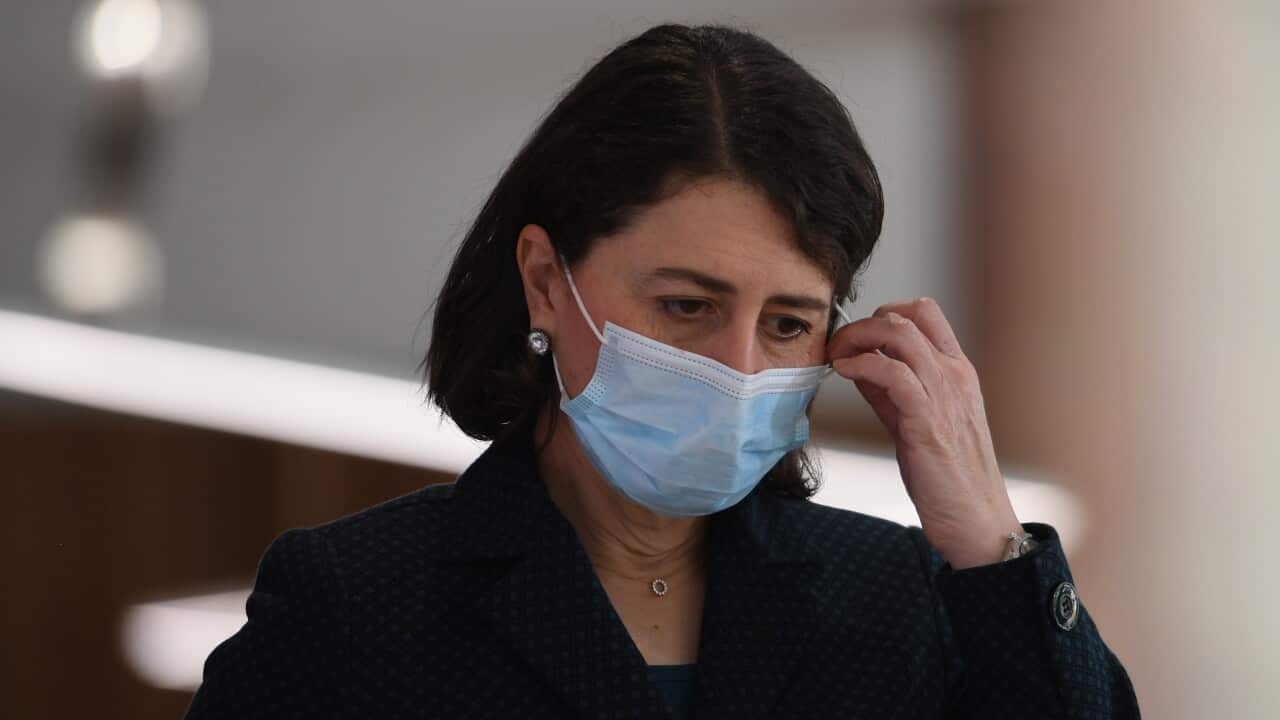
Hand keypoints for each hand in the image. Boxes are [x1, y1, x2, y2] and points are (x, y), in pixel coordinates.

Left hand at [827, 297, 1022, 569]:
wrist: (976, 518)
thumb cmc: (951, 475)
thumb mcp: (919, 421)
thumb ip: (892, 392)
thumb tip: (861, 367)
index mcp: (957, 372)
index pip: (926, 314)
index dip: (886, 312)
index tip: (859, 335)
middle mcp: (954, 375)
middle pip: (910, 313)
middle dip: (865, 320)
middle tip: (840, 343)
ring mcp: (943, 393)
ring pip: (900, 333)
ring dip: (858, 336)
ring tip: (837, 354)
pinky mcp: (926, 417)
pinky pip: (891, 371)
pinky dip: (861, 364)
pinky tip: (844, 371)